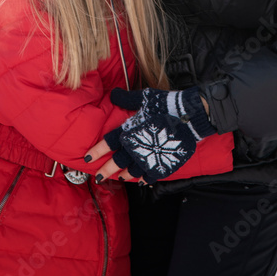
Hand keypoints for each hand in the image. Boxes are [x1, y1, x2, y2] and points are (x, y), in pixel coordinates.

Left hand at [89, 86, 214, 184]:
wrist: (189, 115)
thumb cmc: (165, 104)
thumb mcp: (143, 98)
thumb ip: (126, 99)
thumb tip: (113, 94)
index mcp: (129, 131)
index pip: (109, 143)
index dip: (97, 151)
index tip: (88, 158)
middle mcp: (136, 147)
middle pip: (117, 162)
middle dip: (106, 170)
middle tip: (99, 176)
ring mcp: (149, 158)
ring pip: (132, 171)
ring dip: (124, 175)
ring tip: (120, 177)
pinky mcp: (163, 164)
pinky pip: (150, 176)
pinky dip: (144, 179)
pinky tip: (141, 180)